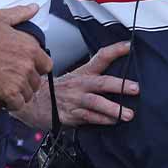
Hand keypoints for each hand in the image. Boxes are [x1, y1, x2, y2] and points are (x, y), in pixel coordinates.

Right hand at [0, 4, 49, 111]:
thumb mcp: (0, 18)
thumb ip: (20, 14)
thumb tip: (33, 8)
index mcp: (31, 47)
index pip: (46, 65)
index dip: (35, 69)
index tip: (25, 70)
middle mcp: (28, 63)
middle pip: (37, 82)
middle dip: (27, 83)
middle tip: (13, 82)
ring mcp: (19, 78)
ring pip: (28, 94)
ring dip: (19, 95)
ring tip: (7, 91)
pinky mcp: (7, 91)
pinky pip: (17, 104)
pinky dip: (11, 105)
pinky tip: (2, 100)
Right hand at [13, 40, 137, 129]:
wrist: (32, 102)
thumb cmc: (59, 90)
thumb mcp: (76, 77)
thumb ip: (95, 75)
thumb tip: (121, 75)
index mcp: (83, 73)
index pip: (101, 57)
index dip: (115, 50)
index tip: (130, 45)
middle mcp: (79, 85)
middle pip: (101, 83)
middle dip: (119, 85)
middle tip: (135, 89)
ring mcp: (73, 100)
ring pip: (95, 103)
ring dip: (112, 109)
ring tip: (127, 114)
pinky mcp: (68, 115)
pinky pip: (87, 117)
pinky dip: (100, 120)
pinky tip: (112, 122)